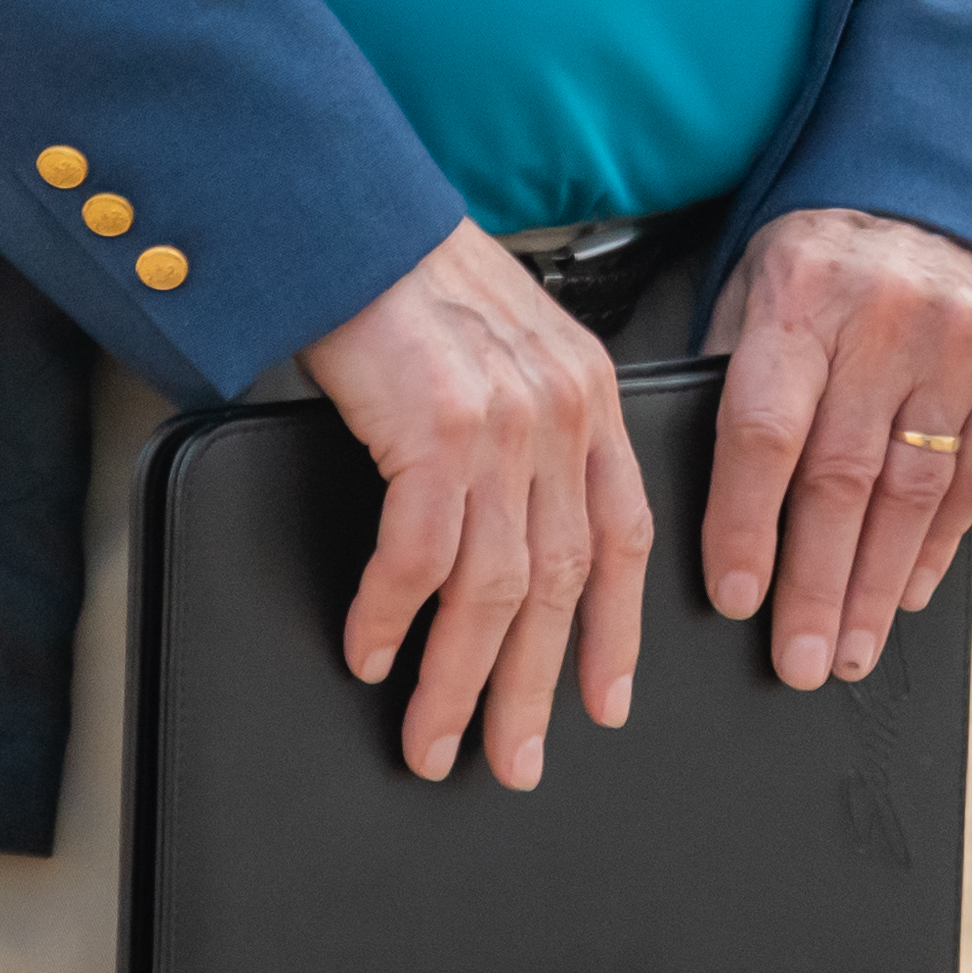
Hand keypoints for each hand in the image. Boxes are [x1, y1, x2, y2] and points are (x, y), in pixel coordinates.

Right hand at [291, 222, 643, 788]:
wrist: (348, 215)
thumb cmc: (408, 275)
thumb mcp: (504, 344)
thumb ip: (527, 423)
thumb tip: (503, 524)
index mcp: (587, 393)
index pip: (623, 535)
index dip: (615, 629)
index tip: (605, 699)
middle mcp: (562, 412)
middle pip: (562, 583)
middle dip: (534, 687)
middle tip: (513, 757)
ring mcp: (504, 423)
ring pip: (494, 589)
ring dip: (460, 679)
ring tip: (433, 737)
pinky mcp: (436, 428)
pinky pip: (418, 558)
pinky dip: (393, 617)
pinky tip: (370, 651)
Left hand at [702, 208, 971, 691]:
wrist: (931, 182)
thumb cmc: (815, 262)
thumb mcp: (753, 289)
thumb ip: (734, 379)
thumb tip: (702, 514)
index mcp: (797, 299)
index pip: (765, 431)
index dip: (747, 524)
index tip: (735, 600)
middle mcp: (882, 320)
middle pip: (843, 478)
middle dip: (817, 585)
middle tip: (800, 663)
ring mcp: (956, 343)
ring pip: (912, 490)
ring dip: (877, 585)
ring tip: (850, 653)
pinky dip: (939, 545)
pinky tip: (905, 594)